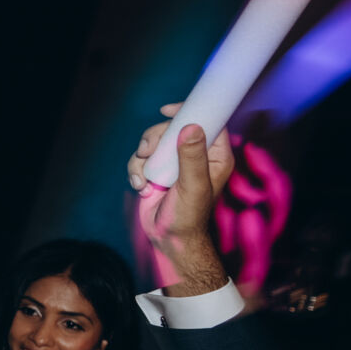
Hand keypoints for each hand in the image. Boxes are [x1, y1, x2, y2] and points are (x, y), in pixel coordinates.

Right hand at [128, 104, 233, 292]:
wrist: (169, 238)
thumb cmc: (188, 217)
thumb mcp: (193, 186)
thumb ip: (192, 157)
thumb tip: (190, 127)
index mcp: (214, 155)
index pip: (208, 121)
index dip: (190, 111)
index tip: (168, 111)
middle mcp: (195, 155)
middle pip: (173, 127)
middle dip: (155, 139)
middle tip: (148, 152)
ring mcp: (174, 162)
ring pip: (153, 141)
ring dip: (142, 158)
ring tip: (144, 179)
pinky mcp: (156, 170)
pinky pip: (140, 158)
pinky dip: (136, 171)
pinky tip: (141, 187)